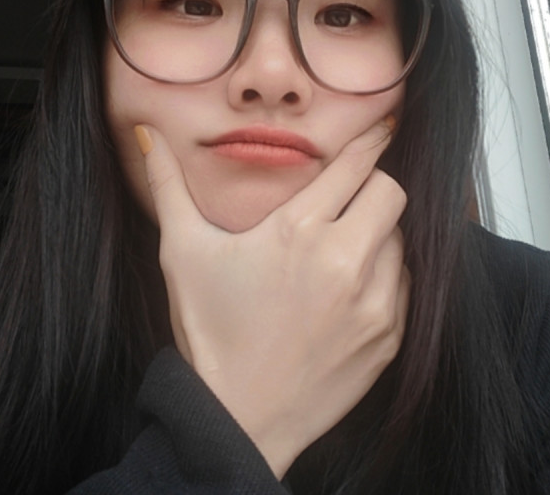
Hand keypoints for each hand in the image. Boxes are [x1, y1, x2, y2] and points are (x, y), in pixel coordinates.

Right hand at [135, 122, 409, 477]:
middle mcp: (344, 261)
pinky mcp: (388, 336)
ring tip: (338, 252)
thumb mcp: (182, 252)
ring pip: (398, 239)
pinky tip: (347, 292)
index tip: (380, 131)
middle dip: (373, 186)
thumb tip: (147, 132)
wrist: (237, 418)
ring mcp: (372, 302)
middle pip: (391, 192)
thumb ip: (169, 187)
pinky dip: (382, 276)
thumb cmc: (208, 330)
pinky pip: (402, 284)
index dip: (371, 141)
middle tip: (347, 200)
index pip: (356, 165)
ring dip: (375, 234)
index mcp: (297, 231)